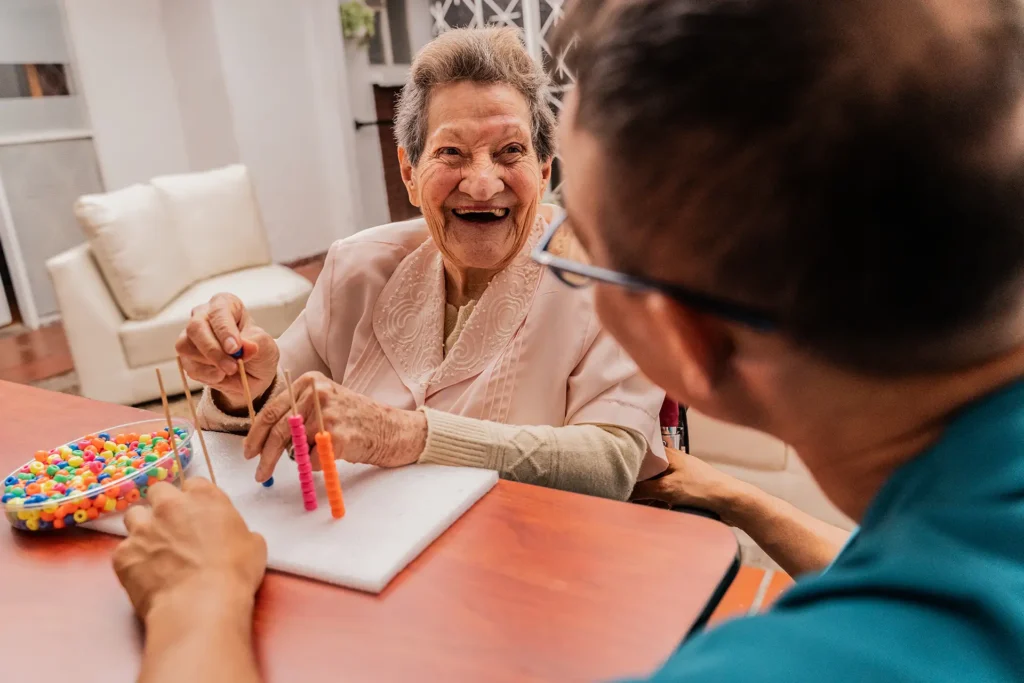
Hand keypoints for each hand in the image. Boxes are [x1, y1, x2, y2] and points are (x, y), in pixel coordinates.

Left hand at [112, 478, 266, 620]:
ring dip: (143, 528)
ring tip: (154, 550)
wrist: (201, 604)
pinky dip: (132, 561)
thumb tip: (230, 537)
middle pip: (158, 492)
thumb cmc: (234, 573)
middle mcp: (169, 505)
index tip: (198, 515)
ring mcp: (142, 529)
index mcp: (203, 497)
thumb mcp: (253, 544)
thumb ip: (236, 530)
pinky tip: (146, 577)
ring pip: (134, 516)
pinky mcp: (123, 555)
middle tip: (173, 528)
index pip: (193, 483)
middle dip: (163, 506)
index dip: (195, 499)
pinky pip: (123, 551)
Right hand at [176, 293, 279, 409]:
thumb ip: (256, 343)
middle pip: (196, 327)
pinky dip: (206, 375)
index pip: (219, 312)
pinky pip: (189, 367)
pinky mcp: (186, 357)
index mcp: (224, 304)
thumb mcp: (266, 345)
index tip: (235, 349)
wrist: (253, 373)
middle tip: (232, 367)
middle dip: (214, 350)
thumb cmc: (258, 351)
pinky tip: (221, 375)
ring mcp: (190, 336)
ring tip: (231, 370)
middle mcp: (203, 316)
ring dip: (211, 364)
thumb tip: (245, 346)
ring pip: (186, 347)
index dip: (225, 331)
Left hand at [243, 371, 427, 481]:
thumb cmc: (355, 418)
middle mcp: (317, 393)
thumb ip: (296, 413)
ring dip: (300, 459)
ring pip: (295, 447)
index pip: (271, 410)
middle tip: (259, 473)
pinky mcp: (337, 436)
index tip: (249, 452)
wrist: (391, 428)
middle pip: (278, 430)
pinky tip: (336, 454)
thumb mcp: (324, 402)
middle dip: (265, 456)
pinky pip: (313, 460)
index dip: (255, 435)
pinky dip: (319, 464)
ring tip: (317, 455)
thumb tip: (263, 438)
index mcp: (309, 382)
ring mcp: (328, 414)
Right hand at [631, 448, 743, 518]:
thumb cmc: (703, 488)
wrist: (731, 502)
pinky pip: (662, 494)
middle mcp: (670, 462)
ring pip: (653, 485)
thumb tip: (622, 490)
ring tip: (639, 505)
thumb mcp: (667, 489)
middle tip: (624, 496)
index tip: (615, 477)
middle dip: (636, 485)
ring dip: (647, 496)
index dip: (627, 466)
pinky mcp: (683, 489)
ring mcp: (677, 475)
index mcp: (666, 453)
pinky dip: (657, 501)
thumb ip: (642, 489)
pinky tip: (654, 510)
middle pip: (645, 472)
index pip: (639, 456)